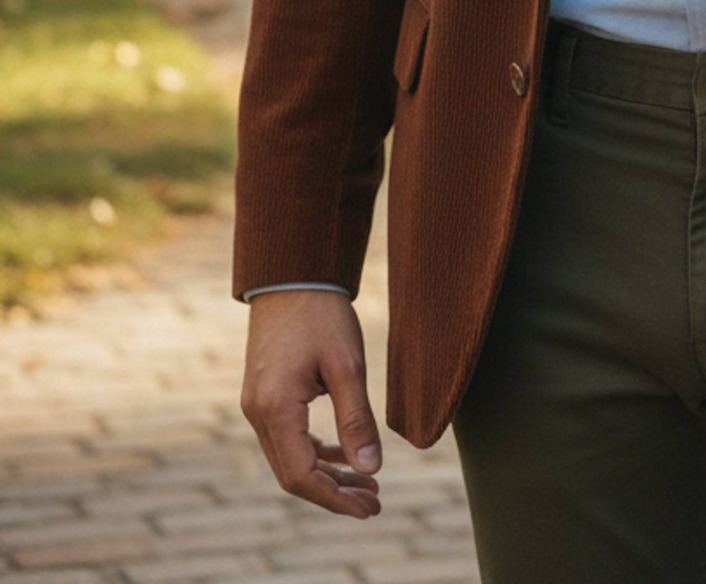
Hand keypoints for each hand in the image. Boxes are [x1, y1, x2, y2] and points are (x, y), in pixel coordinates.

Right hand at [240, 290, 382, 518]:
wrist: (292, 274)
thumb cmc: (321, 314)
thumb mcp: (347, 365)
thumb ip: (356, 419)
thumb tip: (371, 467)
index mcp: (275, 409)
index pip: (301, 476)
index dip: (336, 498)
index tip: (371, 505)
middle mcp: (257, 413)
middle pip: (293, 474)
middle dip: (334, 492)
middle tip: (374, 500)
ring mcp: (257, 404)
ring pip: (289, 458)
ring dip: (326, 473)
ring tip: (367, 482)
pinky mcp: (263, 394)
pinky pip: (287, 437)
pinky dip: (314, 451)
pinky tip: (343, 453)